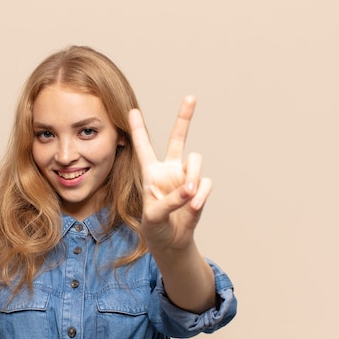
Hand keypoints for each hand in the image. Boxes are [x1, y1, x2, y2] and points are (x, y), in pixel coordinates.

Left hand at [129, 96, 211, 250]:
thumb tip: (190, 189)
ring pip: (196, 161)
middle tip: (190, 97)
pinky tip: (194, 206)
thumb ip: (170, 201)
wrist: (171, 241)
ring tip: (189, 196)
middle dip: (184, 117)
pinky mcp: (200, 188)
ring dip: (193, 176)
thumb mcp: (154, 215)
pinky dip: (201, 194)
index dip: (138, 129)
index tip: (131, 110)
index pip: (143, 147)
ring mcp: (186, 178)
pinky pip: (206, 182)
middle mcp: (169, 170)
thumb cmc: (155, 227)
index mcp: (151, 173)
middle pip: (178, 138)